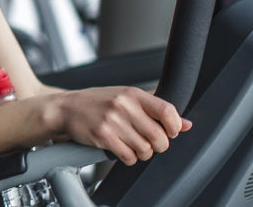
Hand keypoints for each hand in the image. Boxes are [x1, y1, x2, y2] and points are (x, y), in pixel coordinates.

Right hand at [41, 87, 190, 165]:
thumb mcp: (126, 97)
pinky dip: (130, 158)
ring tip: (134, 146)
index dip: (175, 126)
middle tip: (152, 143)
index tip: (171, 131)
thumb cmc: (97, 102)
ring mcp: (113, 122)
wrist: (65, 108)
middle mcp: (124, 106)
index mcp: (133, 94)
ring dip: (144, 153)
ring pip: (145, 149)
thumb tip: (187, 124)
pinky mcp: (103, 137)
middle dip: (160, 145)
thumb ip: (155, 109)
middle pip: (159, 136)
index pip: (168, 111)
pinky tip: (123, 150)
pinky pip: (129, 156)